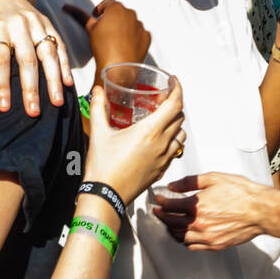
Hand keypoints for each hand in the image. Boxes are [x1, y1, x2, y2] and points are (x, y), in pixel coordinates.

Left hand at [0, 0, 73, 114]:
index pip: (0, 59)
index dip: (1, 84)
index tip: (4, 107)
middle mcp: (19, 24)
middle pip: (26, 59)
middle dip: (30, 87)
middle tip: (33, 111)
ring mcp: (36, 23)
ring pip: (48, 53)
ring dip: (53, 79)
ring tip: (56, 101)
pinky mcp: (49, 23)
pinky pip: (59, 45)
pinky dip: (65, 64)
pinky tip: (67, 83)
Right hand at [62, 0, 150, 76]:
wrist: (118, 68)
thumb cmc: (103, 48)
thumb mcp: (89, 29)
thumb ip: (79, 15)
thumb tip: (67, 7)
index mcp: (116, 8)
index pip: (107, 2)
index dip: (100, 10)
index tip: (96, 17)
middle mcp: (131, 14)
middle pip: (119, 12)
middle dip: (112, 18)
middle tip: (104, 31)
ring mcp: (140, 25)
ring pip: (130, 22)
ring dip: (123, 27)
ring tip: (114, 40)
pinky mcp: (147, 37)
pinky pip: (139, 33)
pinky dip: (133, 37)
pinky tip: (125, 46)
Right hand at [84, 82, 184, 204]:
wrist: (105, 196)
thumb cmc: (103, 168)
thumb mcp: (99, 133)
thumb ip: (98, 107)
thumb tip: (98, 91)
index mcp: (149, 132)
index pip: (175, 104)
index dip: (177, 89)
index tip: (173, 82)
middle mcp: (161, 144)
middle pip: (180, 117)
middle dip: (175, 104)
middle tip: (163, 98)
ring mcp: (163, 159)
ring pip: (181, 135)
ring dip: (176, 123)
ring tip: (163, 119)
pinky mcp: (161, 170)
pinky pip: (175, 151)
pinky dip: (172, 141)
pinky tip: (159, 140)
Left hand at [153, 171, 272, 250]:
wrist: (260, 210)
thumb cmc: (241, 193)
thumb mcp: (214, 178)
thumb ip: (190, 182)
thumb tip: (173, 186)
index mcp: (197, 206)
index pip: (170, 206)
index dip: (161, 202)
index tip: (158, 199)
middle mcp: (199, 223)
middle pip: (171, 223)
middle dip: (162, 216)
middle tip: (158, 211)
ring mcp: (207, 237)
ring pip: (180, 236)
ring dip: (171, 229)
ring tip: (168, 223)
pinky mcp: (215, 245)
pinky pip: (192, 246)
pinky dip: (183, 241)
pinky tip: (183, 235)